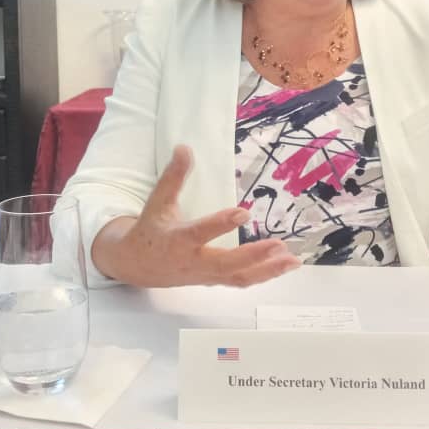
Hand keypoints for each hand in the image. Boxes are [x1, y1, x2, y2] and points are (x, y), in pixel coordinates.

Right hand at [92, 145, 301, 287]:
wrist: (136, 265)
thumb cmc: (150, 230)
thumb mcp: (158, 202)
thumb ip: (173, 176)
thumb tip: (185, 147)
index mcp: (176, 240)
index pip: (200, 233)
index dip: (220, 224)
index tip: (244, 213)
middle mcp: (192, 261)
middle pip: (225, 263)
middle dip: (253, 256)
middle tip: (279, 245)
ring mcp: (204, 275)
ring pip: (237, 277)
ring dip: (267, 270)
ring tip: (292, 260)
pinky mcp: (212, 281)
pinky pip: (240, 281)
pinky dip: (263, 275)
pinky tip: (283, 266)